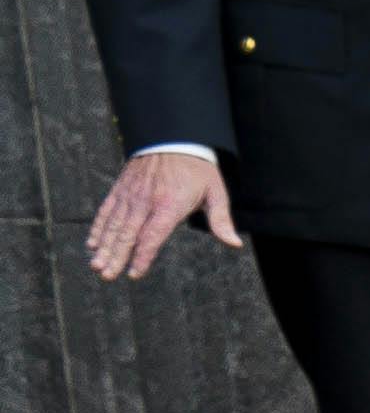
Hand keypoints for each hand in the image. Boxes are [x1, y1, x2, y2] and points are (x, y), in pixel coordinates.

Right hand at [86, 148, 233, 280]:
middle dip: (116, 256)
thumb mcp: (216, 192)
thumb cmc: (198, 169)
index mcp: (169, 205)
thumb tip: (234, 244)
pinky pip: (106, 210)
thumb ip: (221, 220)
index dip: (142, 256)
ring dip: (104, 246)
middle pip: (128, 234)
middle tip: (106, 275)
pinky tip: (92, 243)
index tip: (134, 274)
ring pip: (114, 224)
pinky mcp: (121, 189)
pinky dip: (99, 227)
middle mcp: (145, 201)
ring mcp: (130, 195)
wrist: (172, 137)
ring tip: (96, 265)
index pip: (153, 236)